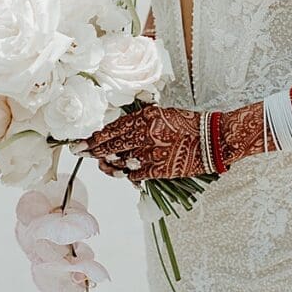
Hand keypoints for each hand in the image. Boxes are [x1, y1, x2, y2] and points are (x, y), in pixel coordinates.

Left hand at [79, 104, 204, 181]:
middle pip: (109, 146)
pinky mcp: (158, 170)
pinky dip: (129, 175)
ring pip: (119, 163)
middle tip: (79, 152)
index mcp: (143, 119)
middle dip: (91, 151)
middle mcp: (143, 136)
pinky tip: (127, 174)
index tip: (79, 143)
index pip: (110, 130)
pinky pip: (135, 176)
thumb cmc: (187, 124)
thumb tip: (117, 133)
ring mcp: (149, 154)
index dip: (93, 138)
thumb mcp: (160, 115)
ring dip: (109, 165)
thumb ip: (138, 123)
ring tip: (103, 165)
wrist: (213, 140)